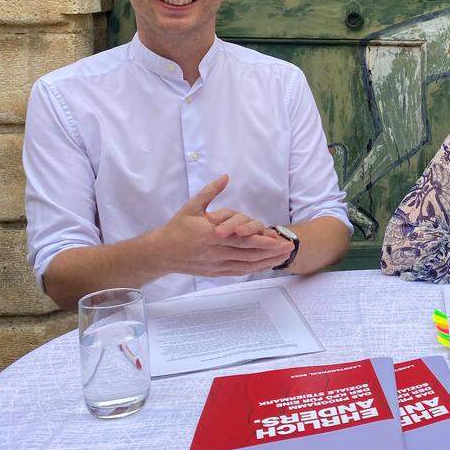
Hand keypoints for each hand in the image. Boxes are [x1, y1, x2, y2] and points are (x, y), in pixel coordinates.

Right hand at [153, 176, 292, 276]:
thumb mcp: (192, 207)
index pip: (240, 239)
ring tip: (283, 257)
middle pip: (247, 254)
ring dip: (266, 262)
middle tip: (288, 247)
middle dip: (270, 251)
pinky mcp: (214, 272)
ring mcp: (215, 264)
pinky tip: (265, 265)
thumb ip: (210, 192)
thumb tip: (225, 176)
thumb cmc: (177, 228)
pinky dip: (253, 269)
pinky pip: (237, 272)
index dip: (260, 240)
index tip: (276, 238)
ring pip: (245, 265)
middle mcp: (214, 252)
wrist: (161, 253)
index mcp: (210, 235)